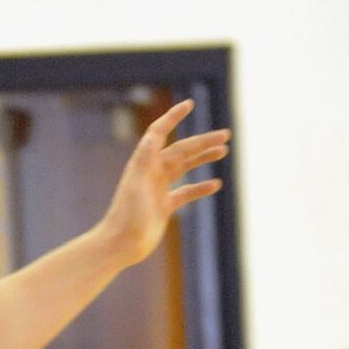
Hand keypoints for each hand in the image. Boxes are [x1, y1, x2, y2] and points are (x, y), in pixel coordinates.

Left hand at [97, 99, 229, 267]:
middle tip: (226, 134)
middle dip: (202, 141)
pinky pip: (185, 192)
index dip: (173, 117)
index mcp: (144, 163)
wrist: (121, 243)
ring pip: (184, 167)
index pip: (160, 132)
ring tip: (224, 150)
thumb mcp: (136, 185)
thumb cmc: (127, 215)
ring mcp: (158, 188)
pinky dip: (200, 187)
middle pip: (181, 150)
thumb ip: (144, 160)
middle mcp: (151, 172)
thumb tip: (153, 134)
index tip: (189, 104)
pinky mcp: (164, 206)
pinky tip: (215, 184)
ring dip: (203, 158)